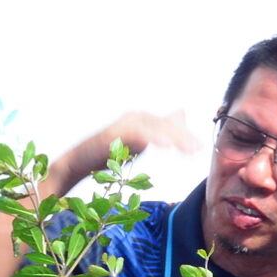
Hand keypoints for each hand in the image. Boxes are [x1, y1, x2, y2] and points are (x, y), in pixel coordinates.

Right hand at [57, 109, 196, 189]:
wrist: (76, 163)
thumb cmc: (106, 153)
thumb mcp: (138, 142)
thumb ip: (158, 130)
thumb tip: (181, 114)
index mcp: (141, 119)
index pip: (168, 125)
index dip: (184, 135)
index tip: (199, 148)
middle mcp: (133, 117)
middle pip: (163, 125)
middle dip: (182, 137)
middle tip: (197, 150)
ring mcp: (122, 124)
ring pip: (152, 128)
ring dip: (171, 138)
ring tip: (186, 149)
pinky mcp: (112, 134)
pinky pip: (135, 134)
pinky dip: (150, 138)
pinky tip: (163, 145)